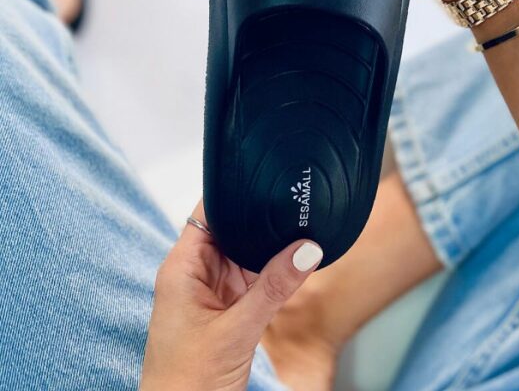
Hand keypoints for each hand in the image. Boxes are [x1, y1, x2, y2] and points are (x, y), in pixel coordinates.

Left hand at [140, 201, 321, 390]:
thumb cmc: (186, 383)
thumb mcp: (237, 331)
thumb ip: (274, 288)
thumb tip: (306, 250)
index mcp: (181, 267)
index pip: (206, 213)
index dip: (232, 193)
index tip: (263, 178)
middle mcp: (193, 273)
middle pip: (229, 230)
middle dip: (259, 223)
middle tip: (293, 206)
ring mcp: (209, 292)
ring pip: (243, 255)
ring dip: (266, 251)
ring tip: (298, 235)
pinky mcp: (224, 310)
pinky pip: (250, 280)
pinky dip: (268, 275)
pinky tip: (289, 267)